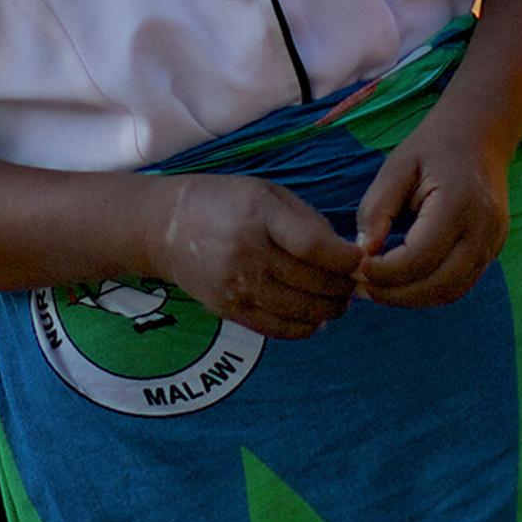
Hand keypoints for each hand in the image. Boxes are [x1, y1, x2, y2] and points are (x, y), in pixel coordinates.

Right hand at [153, 176, 361, 337]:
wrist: (163, 228)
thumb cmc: (221, 202)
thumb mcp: (265, 192)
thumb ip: (307, 219)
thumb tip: (345, 254)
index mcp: (259, 215)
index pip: (316, 246)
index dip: (347, 259)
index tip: (359, 260)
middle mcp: (248, 252)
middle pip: (314, 283)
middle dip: (344, 286)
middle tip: (352, 282)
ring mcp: (238, 286)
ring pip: (303, 311)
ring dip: (330, 309)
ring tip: (336, 300)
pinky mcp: (230, 310)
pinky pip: (280, 329)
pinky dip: (306, 327)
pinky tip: (314, 316)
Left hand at [355, 116, 513, 308]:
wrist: (481, 132)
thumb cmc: (433, 145)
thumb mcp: (396, 166)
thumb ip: (377, 209)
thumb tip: (362, 252)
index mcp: (458, 203)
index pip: (420, 257)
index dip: (385, 272)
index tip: (356, 269)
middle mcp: (483, 229)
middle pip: (439, 284)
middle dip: (396, 294)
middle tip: (362, 288)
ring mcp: (493, 242)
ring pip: (452, 291)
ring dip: (413, 298)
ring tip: (378, 289)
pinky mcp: (493, 249)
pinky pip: (461, 284)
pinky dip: (430, 291)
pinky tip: (403, 283)